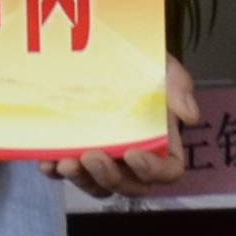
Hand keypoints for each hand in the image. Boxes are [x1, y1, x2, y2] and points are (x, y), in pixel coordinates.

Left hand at [56, 57, 200, 198]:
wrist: (101, 49)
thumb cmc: (138, 63)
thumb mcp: (162, 66)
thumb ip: (178, 85)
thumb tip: (189, 115)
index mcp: (163, 143)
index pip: (167, 172)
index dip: (152, 171)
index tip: (132, 154)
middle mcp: (135, 157)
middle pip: (130, 186)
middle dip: (111, 178)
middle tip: (92, 157)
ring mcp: (106, 158)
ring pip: (98, 186)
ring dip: (83, 181)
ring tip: (65, 163)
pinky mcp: (77, 153)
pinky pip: (67, 173)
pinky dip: (57, 172)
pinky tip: (46, 162)